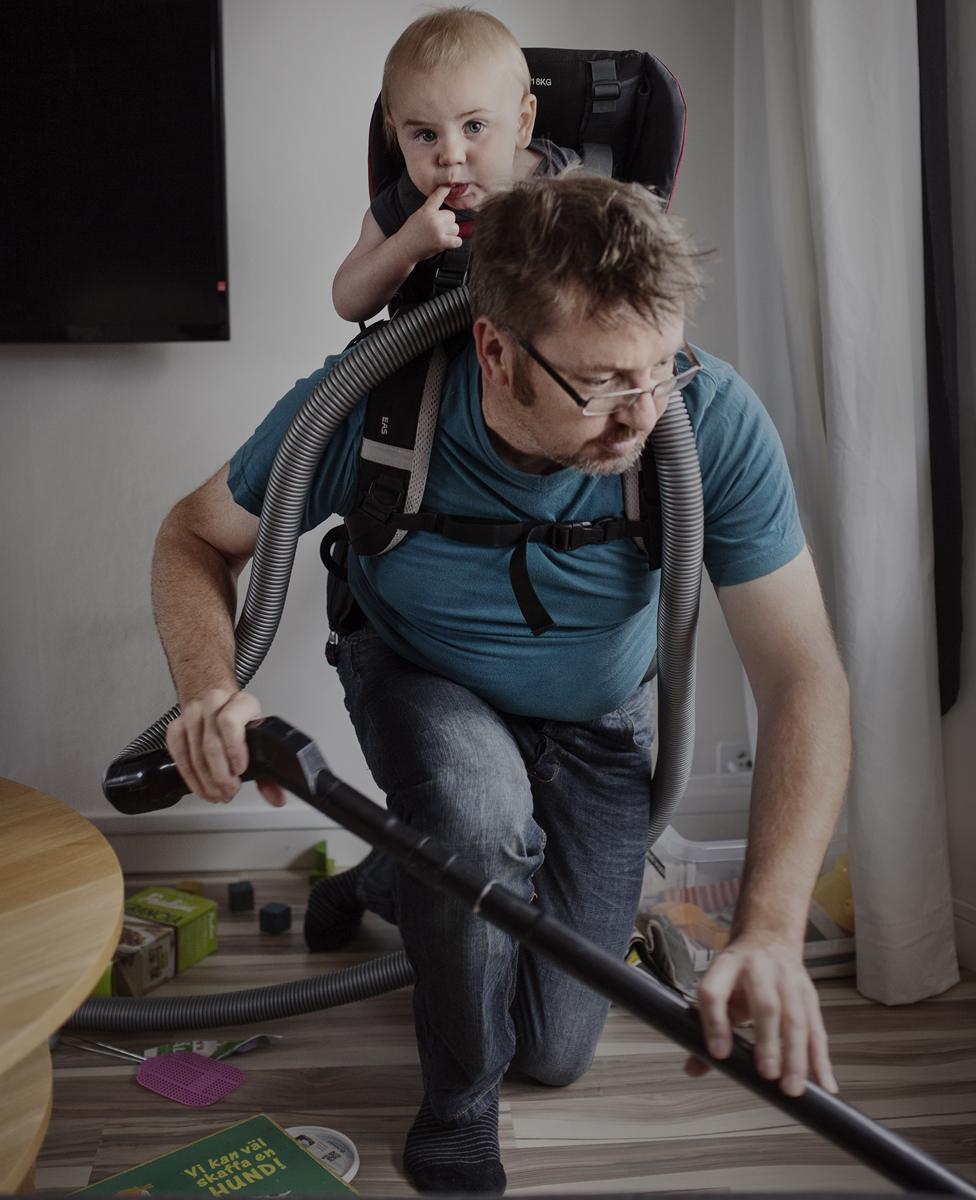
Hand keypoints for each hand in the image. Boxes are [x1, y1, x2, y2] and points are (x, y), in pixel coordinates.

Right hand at [165, 687, 286, 807]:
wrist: (219, 706)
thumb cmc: (241, 722)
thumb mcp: (260, 738)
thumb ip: (269, 771)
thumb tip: (276, 797)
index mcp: (241, 703)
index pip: (230, 721)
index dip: (233, 748)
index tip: (239, 770)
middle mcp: (215, 704)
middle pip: (211, 742)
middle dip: (220, 774)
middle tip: (229, 791)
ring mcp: (192, 713)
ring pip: (194, 751)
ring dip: (205, 780)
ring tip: (217, 793)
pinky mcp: (175, 726)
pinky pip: (178, 753)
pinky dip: (189, 776)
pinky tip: (201, 787)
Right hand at [394, 185, 462, 264]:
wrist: (403, 248)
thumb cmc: (410, 233)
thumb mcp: (417, 216)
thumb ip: (430, 211)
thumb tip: (446, 214)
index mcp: (426, 210)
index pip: (437, 197)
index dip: (444, 190)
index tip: (449, 184)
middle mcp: (433, 218)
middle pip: (452, 216)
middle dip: (448, 224)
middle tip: (438, 230)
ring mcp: (437, 230)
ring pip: (455, 228)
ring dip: (451, 234)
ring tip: (439, 237)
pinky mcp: (441, 242)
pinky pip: (457, 240)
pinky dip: (454, 243)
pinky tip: (446, 243)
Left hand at [685, 930, 838, 1096]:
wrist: (769, 938)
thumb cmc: (740, 975)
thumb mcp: (719, 988)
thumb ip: (708, 1027)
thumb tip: (693, 1069)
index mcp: (726, 966)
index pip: (714, 992)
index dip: (714, 1022)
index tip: (719, 1054)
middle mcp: (758, 969)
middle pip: (765, 1004)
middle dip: (768, 1041)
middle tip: (767, 1074)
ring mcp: (788, 980)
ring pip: (796, 1018)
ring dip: (797, 1055)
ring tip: (792, 1087)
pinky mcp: (809, 993)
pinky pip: (817, 1028)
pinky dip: (821, 1059)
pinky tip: (824, 1084)